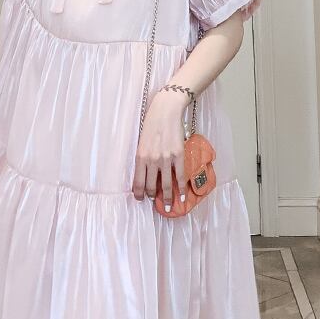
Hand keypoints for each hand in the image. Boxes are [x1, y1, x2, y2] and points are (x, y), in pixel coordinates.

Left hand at [132, 91, 187, 208]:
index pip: (137, 182)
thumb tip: (146, 174)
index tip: (140, 199)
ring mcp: (165, 159)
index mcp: (140, 157)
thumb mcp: (141, 142)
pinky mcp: (178, 155)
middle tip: (155, 202)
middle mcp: (151, 160)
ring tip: (169, 206)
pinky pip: (179, 177)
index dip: (138, 194)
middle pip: (150, 186)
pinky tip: (182, 196)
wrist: (166, 111)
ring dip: (167, 198)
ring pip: (165, 185)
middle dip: (152, 197)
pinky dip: (181, 189)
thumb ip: (143, 158)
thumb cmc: (151, 124)